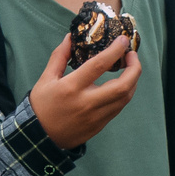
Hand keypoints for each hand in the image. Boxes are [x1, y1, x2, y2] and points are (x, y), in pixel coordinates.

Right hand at [27, 32, 140, 148]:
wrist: (40, 137)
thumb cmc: (42, 105)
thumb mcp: (46, 79)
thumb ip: (59, 57)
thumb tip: (70, 38)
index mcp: (71, 88)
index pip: (99, 65)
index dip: (114, 51)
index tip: (122, 40)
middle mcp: (87, 102)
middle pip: (122, 86)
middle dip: (134, 68)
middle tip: (132, 55)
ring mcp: (96, 116)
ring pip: (125, 98)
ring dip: (132, 81)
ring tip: (129, 68)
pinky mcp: (99, 125)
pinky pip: (118, 107)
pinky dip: (124, 93)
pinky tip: (121, 84)